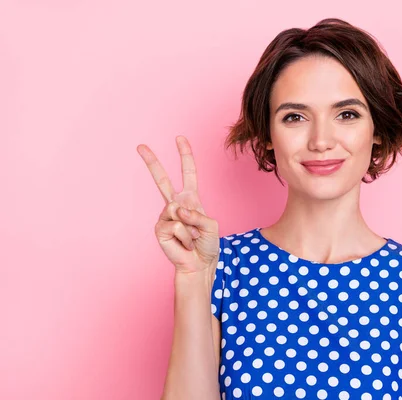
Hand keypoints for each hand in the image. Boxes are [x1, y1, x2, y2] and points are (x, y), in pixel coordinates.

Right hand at [137, 135, 219, 273]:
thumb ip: (197, 215)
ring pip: (178, 211)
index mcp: (191, 198)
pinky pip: (175, 226)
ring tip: (192, 238)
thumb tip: (176, 209)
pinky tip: (184, 243)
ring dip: (191, 228)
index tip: (179, 138)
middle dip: (151, 162)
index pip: (188, 173)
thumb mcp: (211, 226)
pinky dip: (184, 236)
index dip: (185, 155)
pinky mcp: (160, 229)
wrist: (199, 264)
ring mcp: (166, 216)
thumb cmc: (207, 245)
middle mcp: (176, 204)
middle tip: (140, 145)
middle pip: (162, 180)